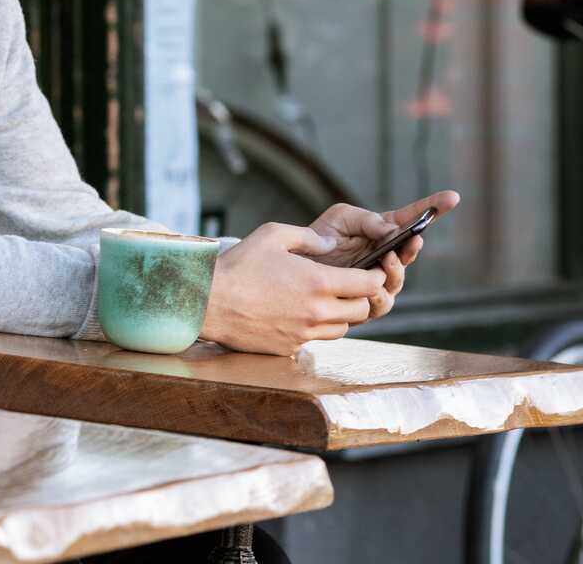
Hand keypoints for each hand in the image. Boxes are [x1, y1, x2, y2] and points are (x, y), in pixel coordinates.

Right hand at [199, 222, 389, 354]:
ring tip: (323, 300)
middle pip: (361, 310)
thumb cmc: (238, 265)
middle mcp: (317, 312)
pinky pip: (315, 339)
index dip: (375, 276)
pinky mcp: (290, 348)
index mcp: (318, 282)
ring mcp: (304, 333)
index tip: (372, 271)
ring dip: (340, 315)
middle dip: (361, 297)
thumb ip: (307, 237)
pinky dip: (315, 328)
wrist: (207, 301)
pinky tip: (297, 313)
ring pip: (342, 328)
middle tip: (349, 286)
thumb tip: (330, 243)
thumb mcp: (272, 235)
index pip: (367, 284)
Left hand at [305, 190, 458, 320]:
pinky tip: (371, 285)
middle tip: (413, 238)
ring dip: (396, 271)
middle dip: (412, 247)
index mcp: (382, 233)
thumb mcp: (341, 218)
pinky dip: (377, 293)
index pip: (412, 220)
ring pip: (396, 281)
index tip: (453, 196)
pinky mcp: (365, 303)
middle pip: (409, 254)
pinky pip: (379, 303)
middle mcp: (386, 259)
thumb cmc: (320, 238)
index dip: (434, 208)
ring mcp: (378, 282)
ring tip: (387, 259)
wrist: (294, 265)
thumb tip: (392, 230)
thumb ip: (366, 220)